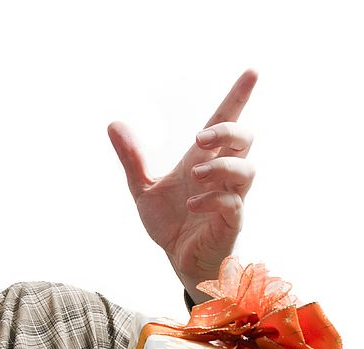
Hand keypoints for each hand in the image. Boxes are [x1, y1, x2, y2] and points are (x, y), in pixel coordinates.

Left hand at [108, 70, 257, 294]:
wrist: (178, 260)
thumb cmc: (171, 223)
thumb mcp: (143, 188)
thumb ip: (132, 158)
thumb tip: (113, 124)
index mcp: (203, 160)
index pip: (225, 122)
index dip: (238, 97)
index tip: (250, 72)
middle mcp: (222, 175)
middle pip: (245, 139)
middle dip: (228, 131)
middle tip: (200, 139)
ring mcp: (230, 198)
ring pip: (247, 170)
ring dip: (222, 166)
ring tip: (195, 176)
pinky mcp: (230, 222)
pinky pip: (232, 203)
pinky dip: (213, 199)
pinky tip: (192, 204)